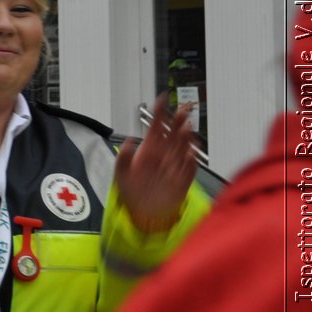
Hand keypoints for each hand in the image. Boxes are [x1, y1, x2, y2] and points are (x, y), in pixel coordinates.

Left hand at [115, 93, 197, 233]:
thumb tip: (129, 142)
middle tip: (182, 109)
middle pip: (173, 133)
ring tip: (186, 129)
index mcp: (149, 150)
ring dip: (185, 138)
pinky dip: (190, 161)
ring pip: (183, 147)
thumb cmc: (132, 191)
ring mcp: (174, 165)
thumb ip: (123, 158)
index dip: (158, 113)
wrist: (144, 212)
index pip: (155, 127)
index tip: (161, 99)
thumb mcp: (121, 174)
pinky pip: (189, 168)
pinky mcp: (183, 179)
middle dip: (178, 121)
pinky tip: (190, 154)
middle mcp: (164, 154)